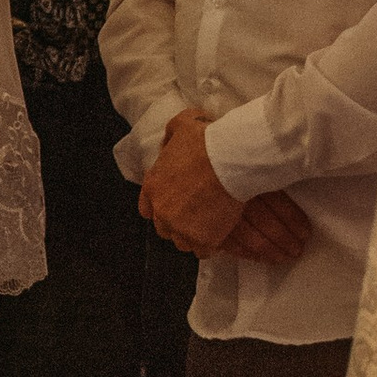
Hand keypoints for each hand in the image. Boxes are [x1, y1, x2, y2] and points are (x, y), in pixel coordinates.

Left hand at [138, 110, 309, 262]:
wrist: (230, 159)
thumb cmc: (206, 140)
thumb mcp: (181, 125)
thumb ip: (171, 136)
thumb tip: (171, 141)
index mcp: (152, 187)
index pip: (146, 209)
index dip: (160, 207)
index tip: (174, 206)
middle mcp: (162, 211)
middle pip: (164, 228)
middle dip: (177, 223)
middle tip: (196, 214)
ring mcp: (181, 228)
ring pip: (182, 242)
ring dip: (192, 236)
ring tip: (208, 225)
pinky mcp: (203, 240)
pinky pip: (202, 252)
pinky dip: (209, 246)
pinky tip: (218, 235)